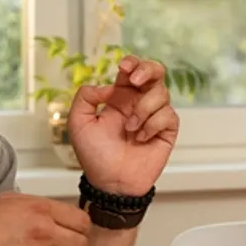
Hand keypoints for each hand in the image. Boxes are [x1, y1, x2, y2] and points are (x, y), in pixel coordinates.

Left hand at [68, 56, 178, 196]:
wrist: (111, 182)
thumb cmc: (94, 155)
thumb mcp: (78, 123)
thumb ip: (85, 97)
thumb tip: (107, 86)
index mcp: (120, 97)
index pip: (132, 70)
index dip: (132, 63)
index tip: (124, 67)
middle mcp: (139, 103)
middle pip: (156, 72)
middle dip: (148, 70)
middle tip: (135, 81)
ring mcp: (155, 116)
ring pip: (161, 94)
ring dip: (143, 109)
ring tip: (130, 129)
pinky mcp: (166, 130)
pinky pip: (168, 115)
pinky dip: (153, 125)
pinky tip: (141, 138)